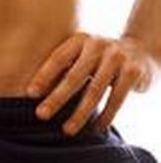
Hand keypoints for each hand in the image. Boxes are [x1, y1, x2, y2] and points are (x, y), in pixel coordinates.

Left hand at [26, 32, 155, 135]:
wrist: (139, 50)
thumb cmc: (100, 56)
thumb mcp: (83, 52)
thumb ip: (66, 64)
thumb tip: (34, 89)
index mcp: (80, 39)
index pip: (58, 58)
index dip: (43, 75)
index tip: (30, 93)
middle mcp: (97, 44)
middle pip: (73, 77)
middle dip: (56, 98)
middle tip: (41, 114)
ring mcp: (116, 57)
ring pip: (94, 91)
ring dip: (79, 114)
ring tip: (67, 130)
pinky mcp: (133, 71)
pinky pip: (116, 98)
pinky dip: (105, 116)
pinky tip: (95, 129)